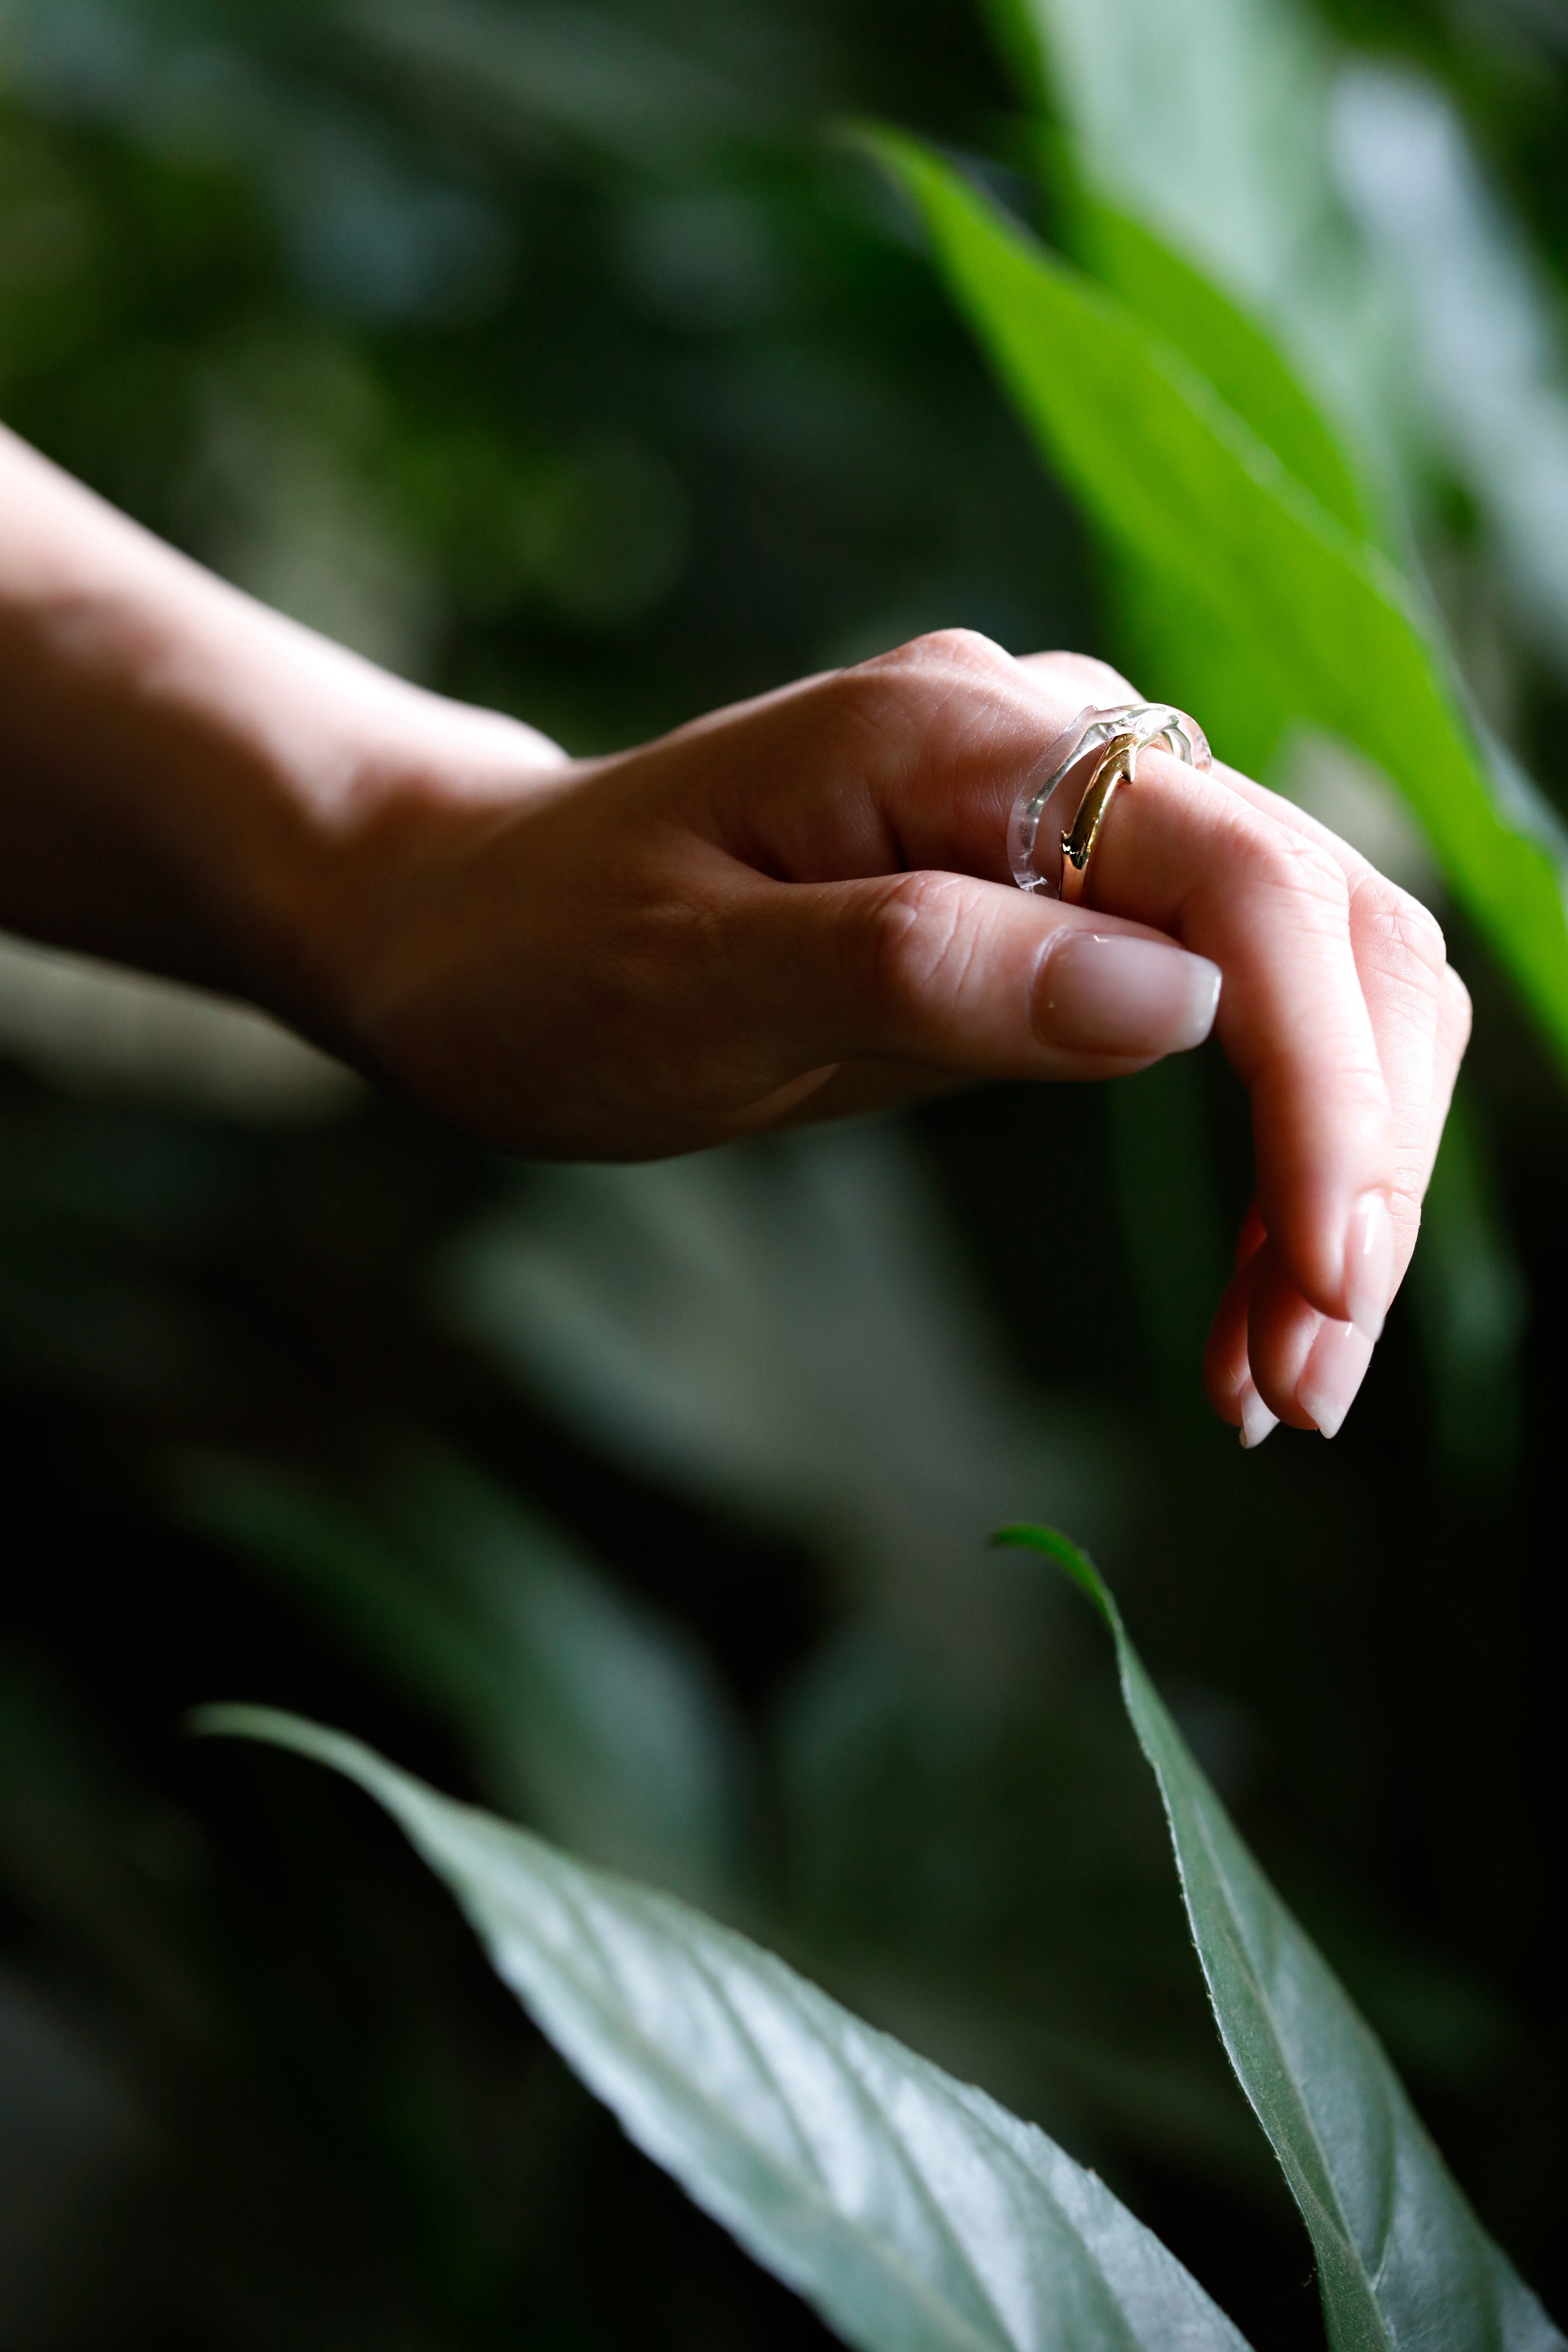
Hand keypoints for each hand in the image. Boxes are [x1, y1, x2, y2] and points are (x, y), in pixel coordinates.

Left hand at [318, 630, 1465, 1442]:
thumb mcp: (699, 986)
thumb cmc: (545, 960)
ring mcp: (1070, 820)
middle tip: (1307, 1378)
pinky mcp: (1067, 904)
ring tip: (1283, 1374)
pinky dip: (1282, 1153)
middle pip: (1330, 921)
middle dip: (1359, 1151)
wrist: (469, 927)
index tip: (1318, 1284)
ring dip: (1344, 1168)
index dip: (1320, 1085)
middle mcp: (1051, 745)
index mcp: (960, 739)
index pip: (1240, 885)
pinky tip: (1247, 1298)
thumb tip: (1184, 1010)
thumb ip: (925, 970)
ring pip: (1316, 972)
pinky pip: (1239, 1012)